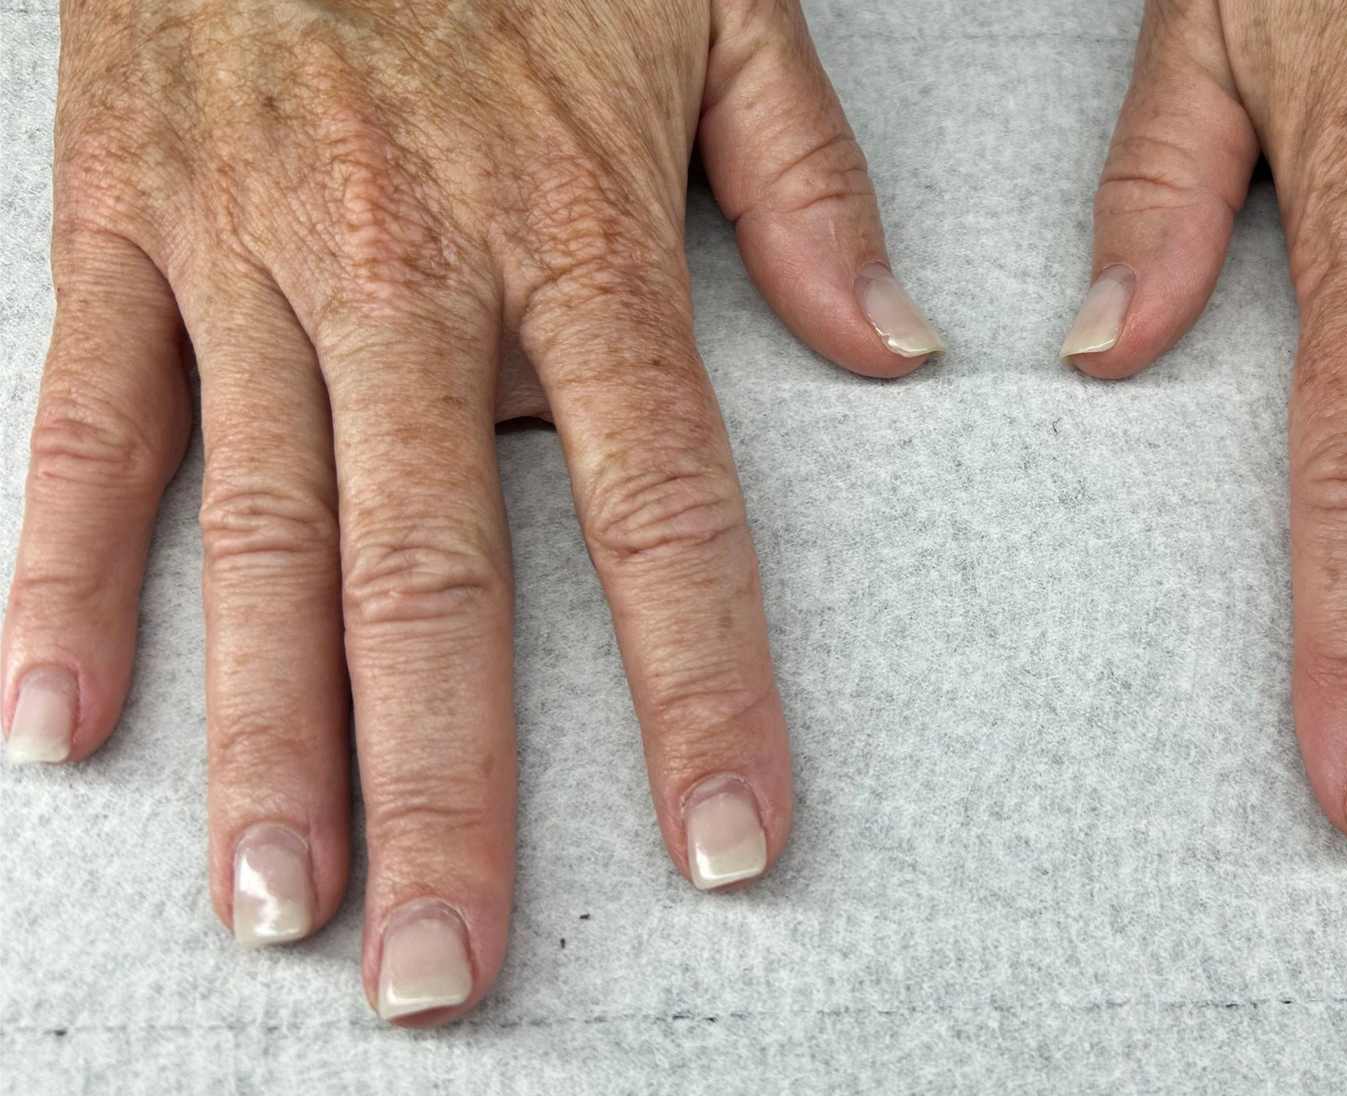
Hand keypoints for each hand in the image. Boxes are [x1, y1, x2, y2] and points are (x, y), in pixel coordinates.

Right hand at [0, 0, 940, 1022]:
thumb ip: (798, 181)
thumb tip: (893, 345)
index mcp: (574, 234)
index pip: (663, 508)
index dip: (699, 687)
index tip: (723, 841)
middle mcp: (407, 277)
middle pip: (440, 577)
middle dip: (446, 789)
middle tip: (445, 969)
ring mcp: (245, 258)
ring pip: (260, 539)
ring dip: (264, 741)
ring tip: (278, 912)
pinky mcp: (115, 226)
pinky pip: (80, 429)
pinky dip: (60, 582)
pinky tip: (54, 734)